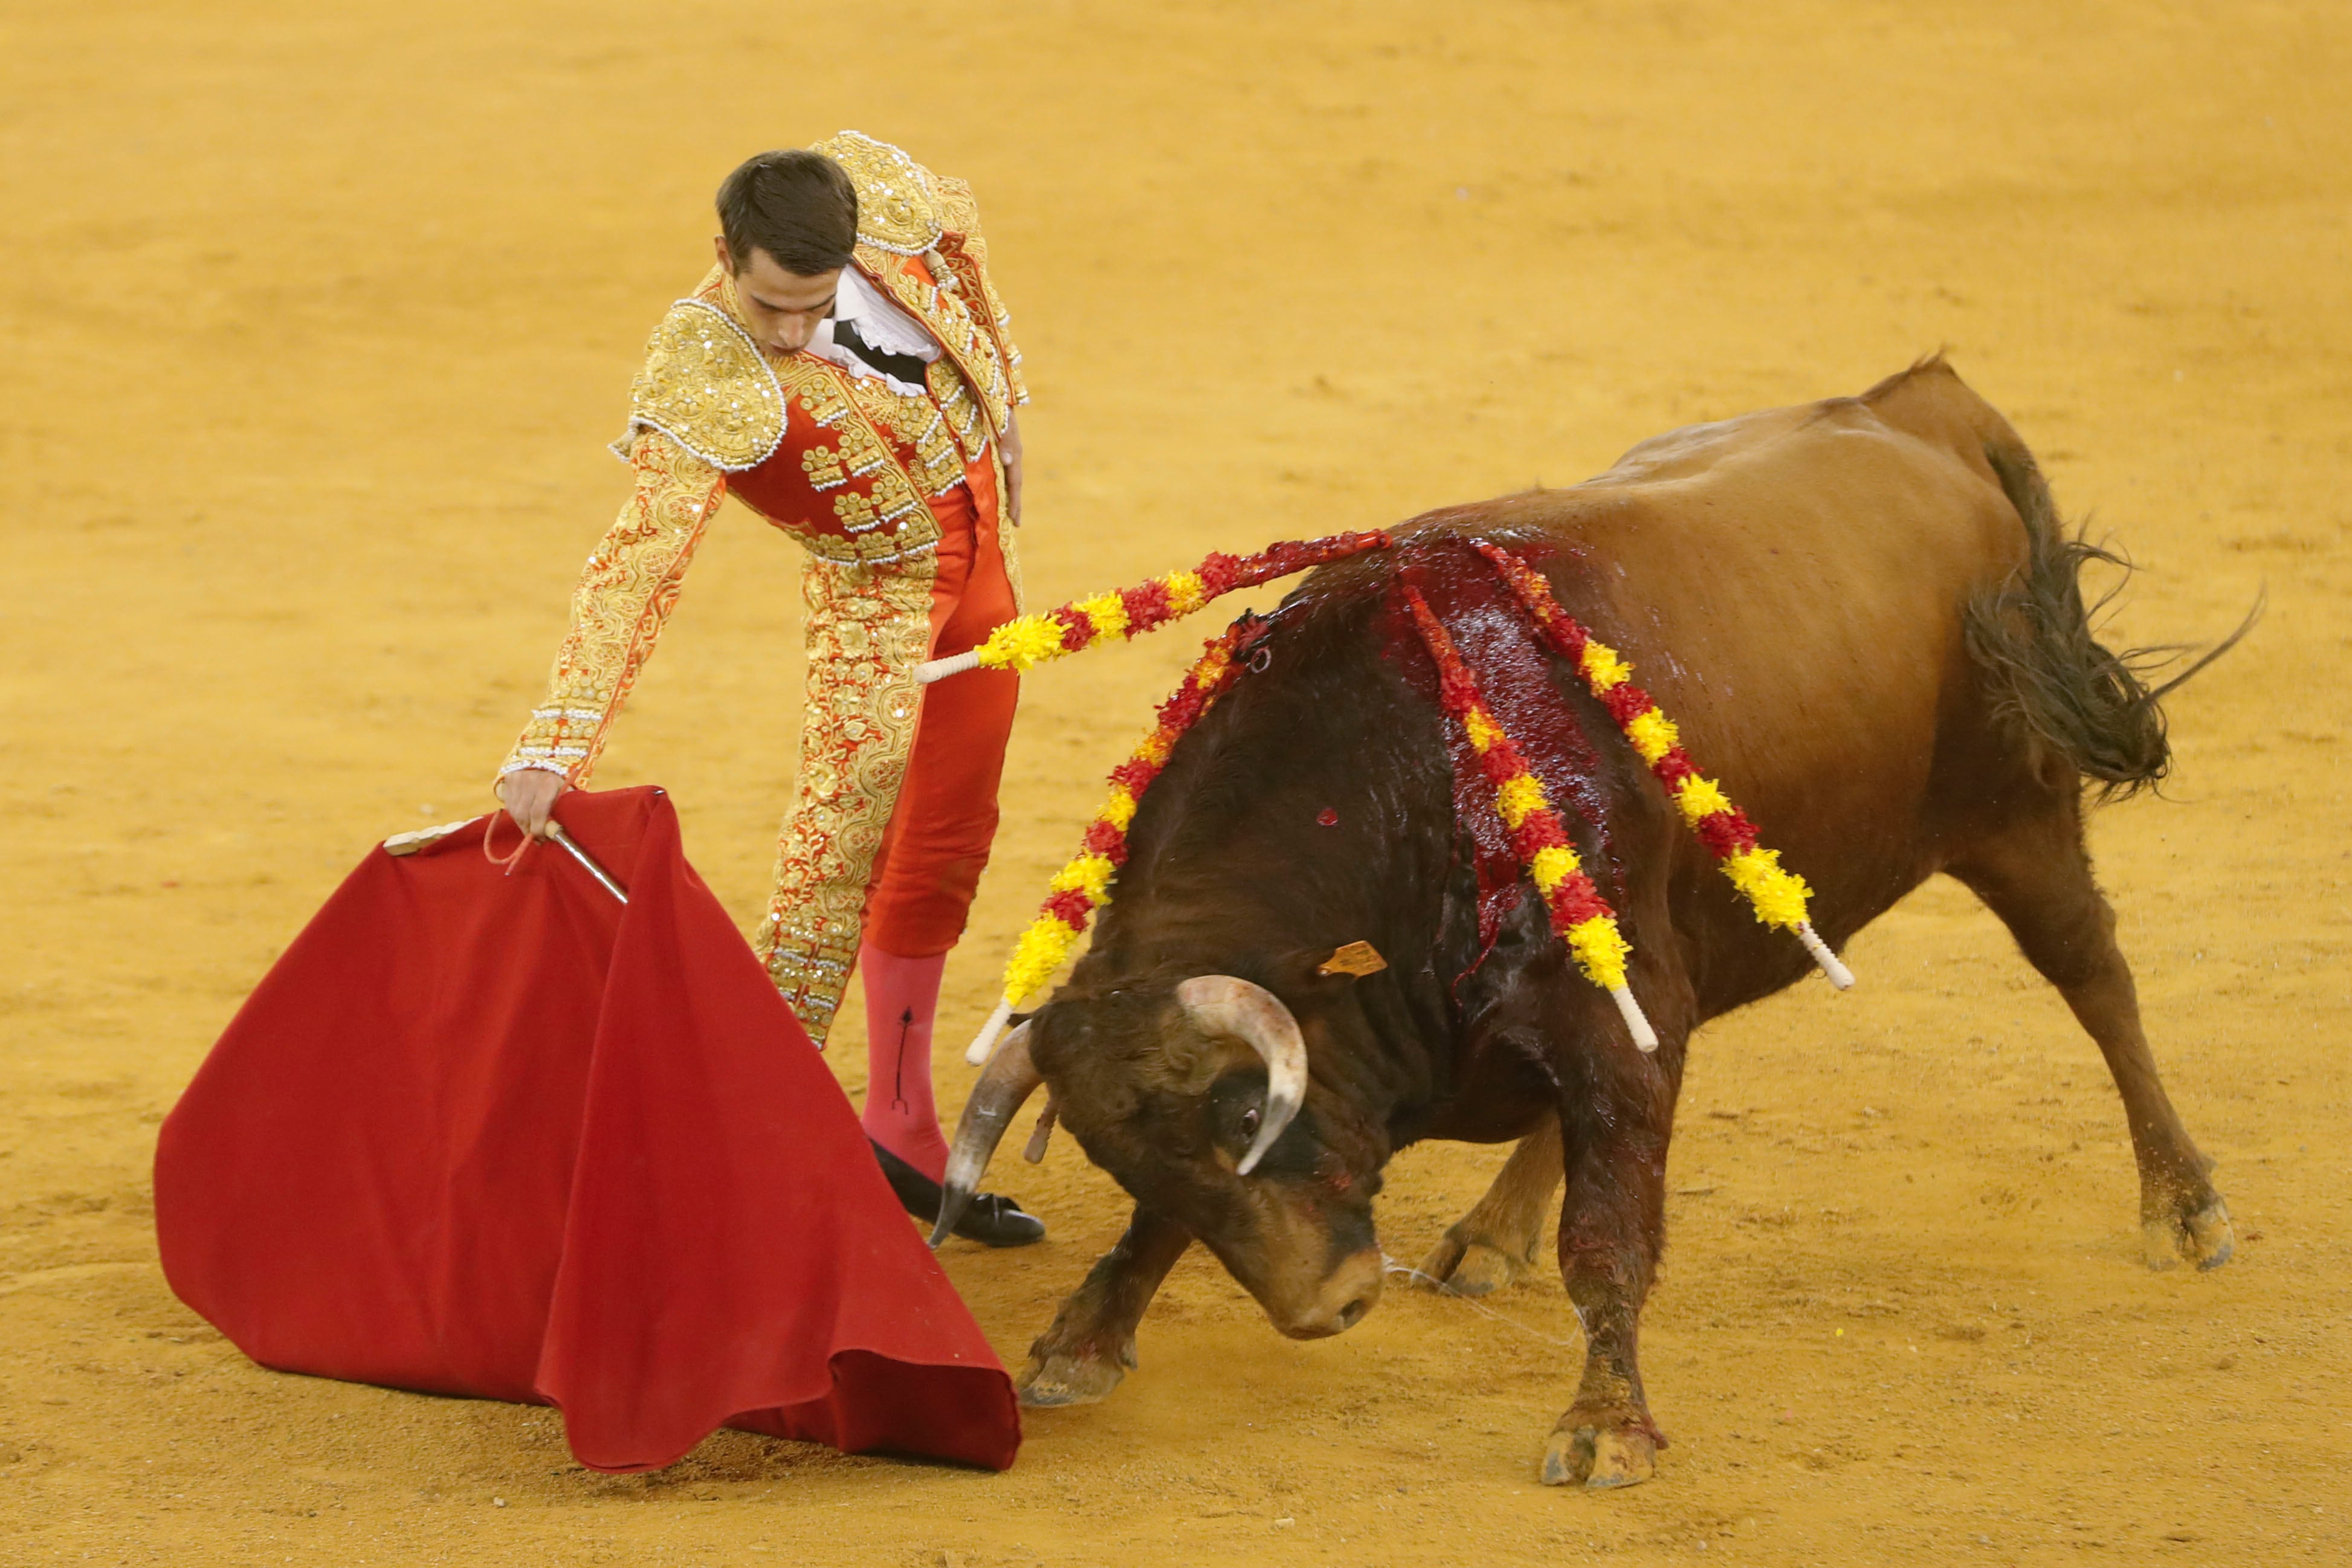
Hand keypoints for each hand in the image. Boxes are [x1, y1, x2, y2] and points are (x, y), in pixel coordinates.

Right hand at [496, 769, 569, 840]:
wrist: (546, 758)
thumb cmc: (560, 781)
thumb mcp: (567, 792)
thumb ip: (563, 809)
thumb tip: (556, 833)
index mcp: (548, 783)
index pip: (538, 813)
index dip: (539, 830)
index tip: (543, 840)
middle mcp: (530, 779)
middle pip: (523, 815)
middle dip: (530, 830)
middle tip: (537, 838)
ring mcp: (517, 778)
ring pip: (514, 811)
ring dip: (523, 824)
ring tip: (532, 827)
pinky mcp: (508, 778)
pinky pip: (508, 804)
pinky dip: (516, 814)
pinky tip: (525, 815)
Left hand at [1001, 410, 1023, 527]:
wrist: (988, 385)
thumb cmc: (994, 401)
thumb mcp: (1001, 419)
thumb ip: (1006, 439)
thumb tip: (1009, 462)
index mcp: (1014, 451)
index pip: (1015, 483)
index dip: (1015, 503)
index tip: (1015, 522)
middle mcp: (1011, 453)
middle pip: (1013, 484)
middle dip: (1014, 504)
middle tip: (1014, 524)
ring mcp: (1004, 450)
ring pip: (1006, 477)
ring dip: (1006, 494)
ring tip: (1005, 511)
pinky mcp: (995, 444)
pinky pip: (997, 468)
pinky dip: (997, 481)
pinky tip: (992, 487)